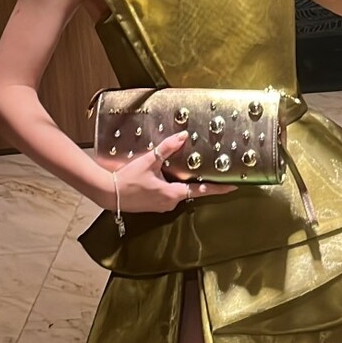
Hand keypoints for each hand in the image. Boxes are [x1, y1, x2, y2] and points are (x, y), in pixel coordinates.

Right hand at [103, 130, 238, 214]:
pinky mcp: (153, 205)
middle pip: (189, 189)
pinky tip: (159, 175)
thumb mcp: (149, 161)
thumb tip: (183, 136)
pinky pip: (166, 194)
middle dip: (194, 179)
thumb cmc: (128, 179)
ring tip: (172, 168)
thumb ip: (167, 148)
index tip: (233, 186)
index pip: (202, 190)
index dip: (219, 188)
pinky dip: (167, 184)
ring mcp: (161, 206)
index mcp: (173, 194)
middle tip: (202, 168)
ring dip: (177, 181)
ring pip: (176, 191)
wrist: (108, 193)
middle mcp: (170, 203)